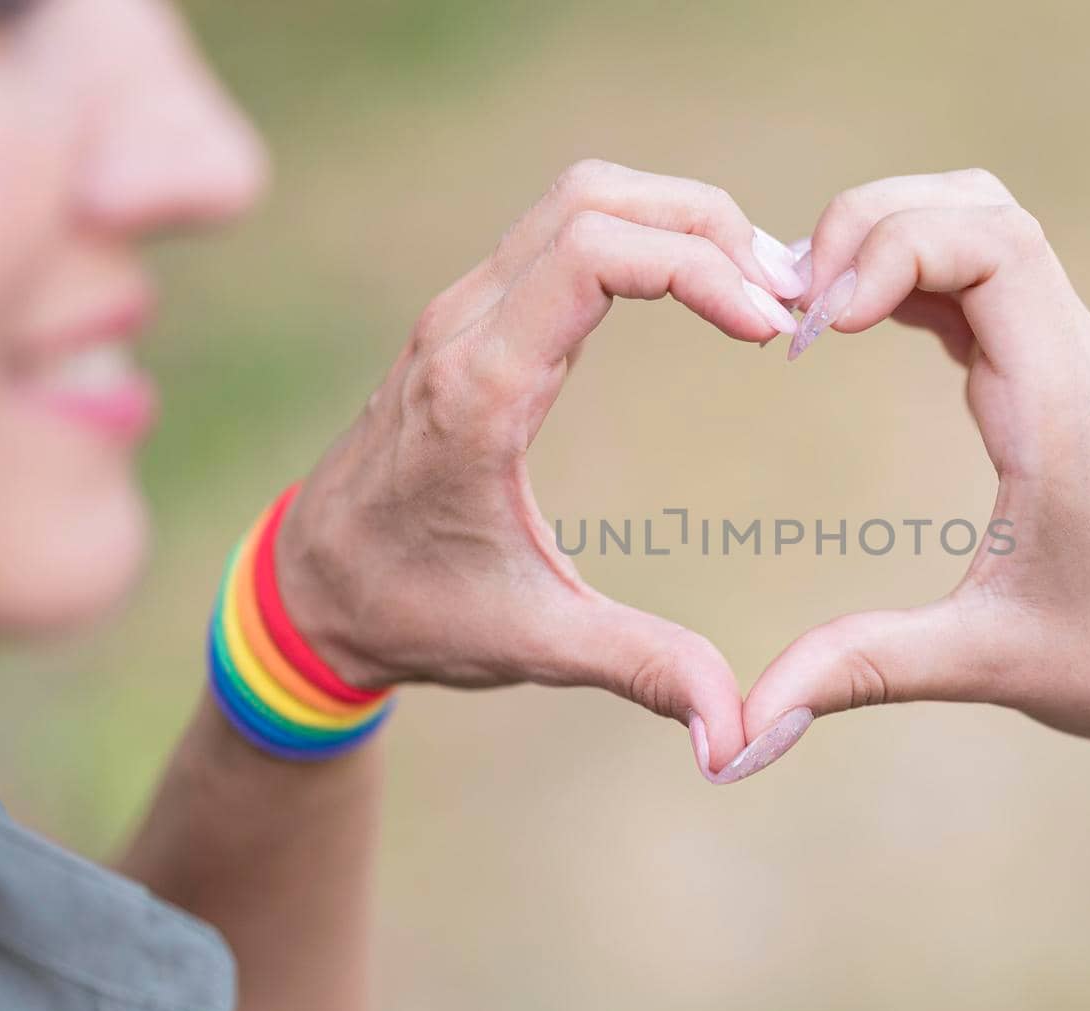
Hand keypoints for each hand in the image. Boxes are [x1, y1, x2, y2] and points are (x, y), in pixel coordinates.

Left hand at [272, 160, 804, 773]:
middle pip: (596, 199)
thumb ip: (641, 668)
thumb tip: (735, 733)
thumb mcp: (532, 644)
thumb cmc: (412, 612)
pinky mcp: (473, 317)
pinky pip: (564, 232)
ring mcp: (462, 312)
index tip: (767, 331)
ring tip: (755, 290)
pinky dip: (643, 237)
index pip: (595, 256)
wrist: (307, 590)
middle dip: (706, 227)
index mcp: (478, 392)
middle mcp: (463, 328)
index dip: (699, 269)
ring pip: (581, 199)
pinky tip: (698, 291)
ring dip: (677, 222)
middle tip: (782, 299)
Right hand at [743, 170, 1089, 791]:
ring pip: (989, 227)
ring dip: (895, 239)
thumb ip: (860, 670)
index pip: (990, 246)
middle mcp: (1080, 363)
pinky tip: (861, 325)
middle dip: (871, 227)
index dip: (885, 250)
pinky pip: (991, 279)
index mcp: (1065, 412)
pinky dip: (917, 272)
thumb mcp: (989, 664)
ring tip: (815, 313)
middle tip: (793, 312)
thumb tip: (741, 729)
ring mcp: (1079, 361)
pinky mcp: (1068, 377)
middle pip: (980, 209)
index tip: (812, 330)